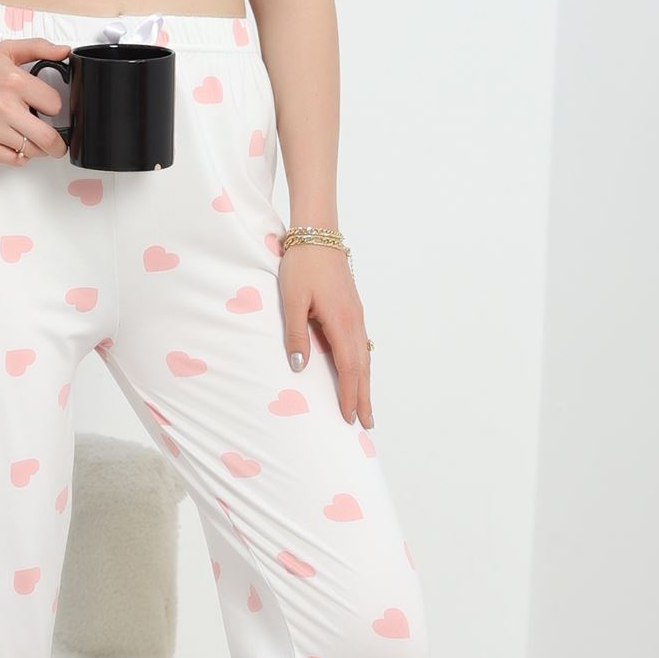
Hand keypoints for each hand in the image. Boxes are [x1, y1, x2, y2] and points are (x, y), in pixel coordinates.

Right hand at [0, 37, 72, 164]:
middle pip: (48, 137)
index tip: (49, 107)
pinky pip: (14, 160)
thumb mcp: (6, 51)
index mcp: (14, 81)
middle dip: (59, 143)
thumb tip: (64, 51)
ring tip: (33, 139)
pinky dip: (20, 155)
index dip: (54, 107)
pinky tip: (17, 144)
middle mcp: (4, 107)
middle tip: (58, 142)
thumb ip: (39, 47)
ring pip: (32, 151)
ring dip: (38, 148)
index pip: (54, 105)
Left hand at [279, 243, 373, 427]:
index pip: (349, 367)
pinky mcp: (352, 309)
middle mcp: (354, 321)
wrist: (317, 234)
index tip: (349, 417)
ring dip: (365, 382)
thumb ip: (295, 334)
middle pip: (363, 367)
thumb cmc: (301, 265)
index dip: (349, 394)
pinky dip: (362, 365)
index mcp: (340, 321)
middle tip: (367, 423)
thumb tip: (299, 367)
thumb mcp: (292, 300)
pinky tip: (359, 372)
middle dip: (363, 396)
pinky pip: (361, 344)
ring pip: (364, 356)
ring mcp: (356, 315)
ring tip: (365, 405)